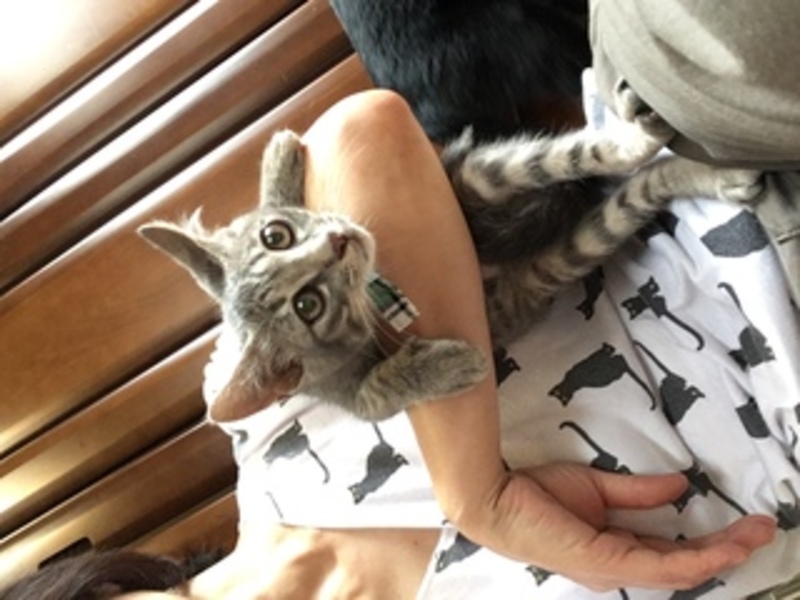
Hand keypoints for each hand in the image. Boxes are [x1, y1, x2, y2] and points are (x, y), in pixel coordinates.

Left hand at [456, 462, 775, 591]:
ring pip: (678, 570)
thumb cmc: (536, 493)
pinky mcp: (604, 562)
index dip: (708, 540)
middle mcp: (618, 565)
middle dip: (725, 548)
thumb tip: (680, 485)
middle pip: (682, 563)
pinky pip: (658, 567)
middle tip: (763, 529)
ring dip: (720, 554)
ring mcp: (612, 568)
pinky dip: (692, 560)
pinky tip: (719, 550)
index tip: (742, 523)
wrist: (497, 495)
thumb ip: (637, 491)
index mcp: (615, 547)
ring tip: (754, 536)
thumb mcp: (597, 487)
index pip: (671, 550)